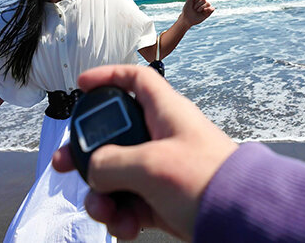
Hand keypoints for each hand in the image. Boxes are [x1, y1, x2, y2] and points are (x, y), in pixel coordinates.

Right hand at [52, 65, 237, 240]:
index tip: (82, 84)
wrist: (240, 220)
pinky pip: (129, 203)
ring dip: (102, 195)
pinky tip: (126, 227)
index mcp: (166, 113)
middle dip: (87, 155)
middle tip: (64, 165)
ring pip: (116, 175)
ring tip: (105, 211)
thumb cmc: (207, 180)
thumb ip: (111, 163)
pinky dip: (122, 216)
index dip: (107, 76)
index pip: (135, 80)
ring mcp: (161, 170)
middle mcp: (162, 137)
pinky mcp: (163, 200)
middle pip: (113, 136)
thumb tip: (94, 172)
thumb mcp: (150, 165)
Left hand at [180, 0, 213, 26]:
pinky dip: (209, 9)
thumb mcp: (189, 0)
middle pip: (204, 0)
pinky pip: (212, 9)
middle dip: (198, 4)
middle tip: (194, 8)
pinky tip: (204, 10)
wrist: (187, 19)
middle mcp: (203, 3)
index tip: (193, 1)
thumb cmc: (187, 9)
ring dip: (201, 7)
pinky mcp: (208, 13)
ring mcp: (206, 8)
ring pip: (208, 3)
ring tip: (197, 11)